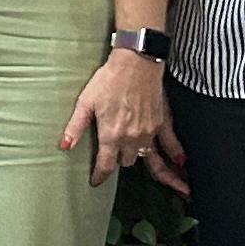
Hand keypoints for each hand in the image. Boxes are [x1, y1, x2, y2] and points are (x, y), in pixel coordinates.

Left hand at [64, 51, 185, 193]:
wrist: (136, 63)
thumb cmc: (108, 80)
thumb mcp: (85, 102)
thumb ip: (75, 127)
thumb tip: (64, 146)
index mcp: (111, 136)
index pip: (105, 165)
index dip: (99, 176)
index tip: (96, 182)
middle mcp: (132, 139)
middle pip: (125, 161)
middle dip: (118, 160)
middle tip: (114, 157)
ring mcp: (149, 132)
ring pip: (147, 158)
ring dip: (141, 160)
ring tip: (151, 178)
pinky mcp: (162, 123)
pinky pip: (171, 144)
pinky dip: (175, 155)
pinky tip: (180, 164)